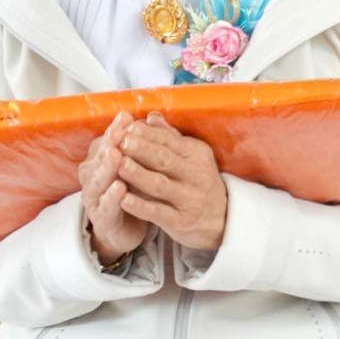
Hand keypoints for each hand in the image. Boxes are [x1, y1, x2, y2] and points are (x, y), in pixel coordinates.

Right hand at [79, 111, 149, 265]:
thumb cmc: (134, 191)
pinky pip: (105, 206)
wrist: (126, 229)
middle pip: (101, 157)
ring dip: (107, 167)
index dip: (116, 129)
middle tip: (119, 132)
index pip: (108, 141)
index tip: (127, 117)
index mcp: (102, 161)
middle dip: (110, 143)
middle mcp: (94, 176)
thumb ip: (144, 144)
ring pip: (99, 180)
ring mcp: (95, 198)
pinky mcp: (101, 218)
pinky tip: (120, 188)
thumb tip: (151, 117)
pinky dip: (111, 197)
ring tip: (116, 155)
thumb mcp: (139, 166)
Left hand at [112, 112, 228, 253]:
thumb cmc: (197, 181)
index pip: (170, 141)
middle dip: (142, 150)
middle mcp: (196, 175)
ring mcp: (189, 199)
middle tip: (122, 141)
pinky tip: (123, 199)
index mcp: (197, 154)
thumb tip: (151, 117)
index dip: (148, 134)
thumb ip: (170, 138)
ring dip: (138, 174)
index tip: (127, 127)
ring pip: (159, 185)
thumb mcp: (191, 157)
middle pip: (164, 160)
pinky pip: (158, 212)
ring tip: (119, 164)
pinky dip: (140, 206)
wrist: (221, 218)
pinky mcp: (181, 221)